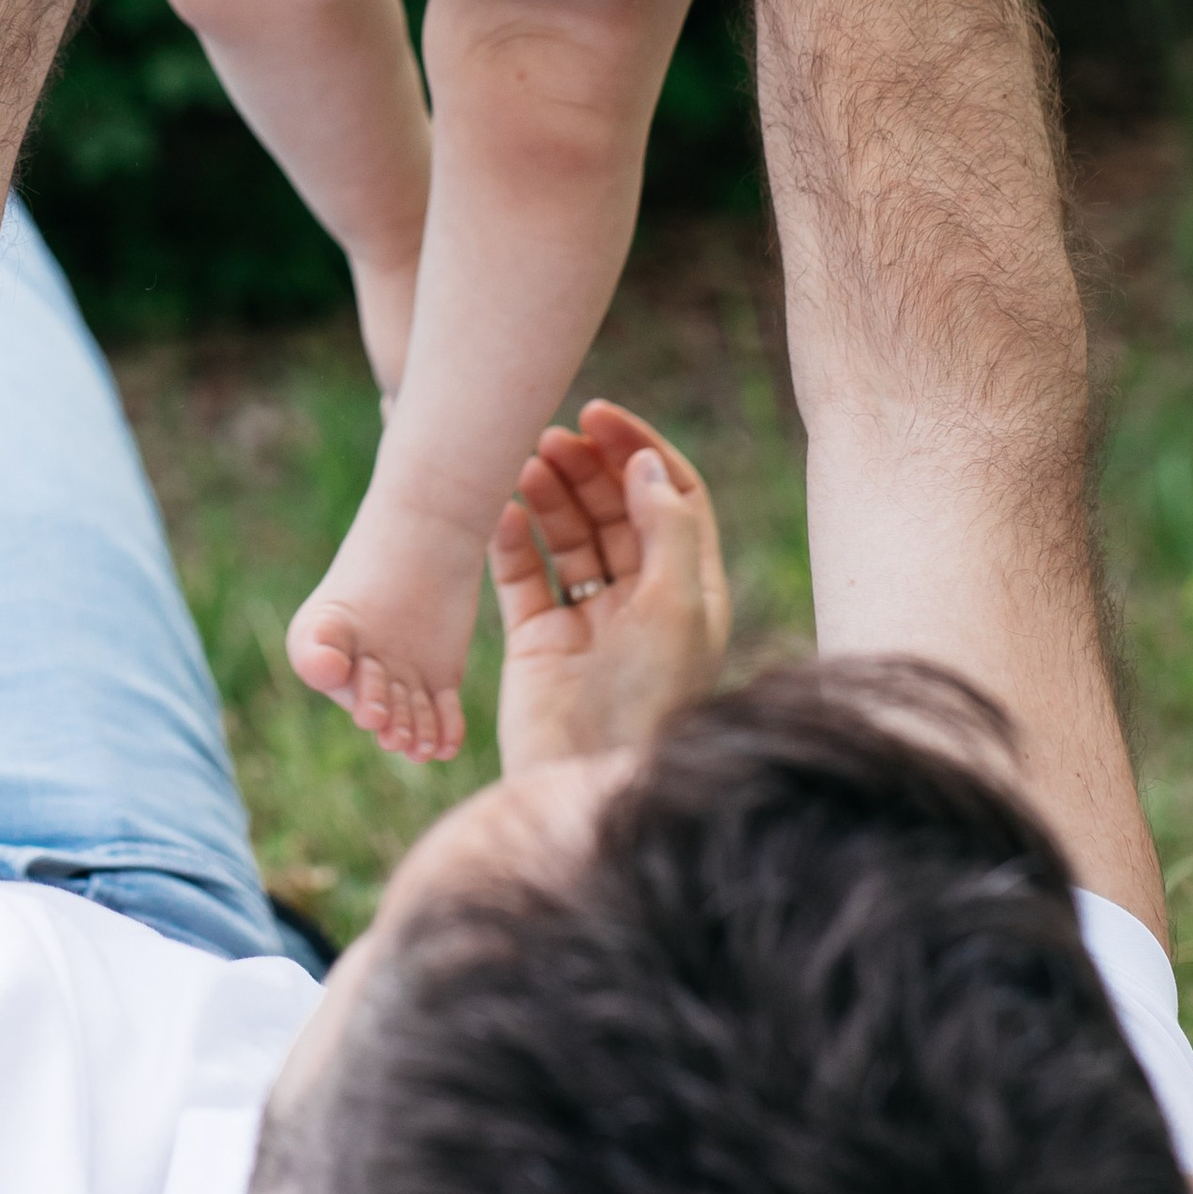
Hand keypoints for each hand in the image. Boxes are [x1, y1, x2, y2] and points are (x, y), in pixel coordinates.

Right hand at [490, 400, 731, 778]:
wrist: (585, 778)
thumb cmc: (648, 700)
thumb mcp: (676, 606)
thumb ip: (667, 528)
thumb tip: (645, 461)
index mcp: (689, 591)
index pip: (670, 497)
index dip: (638, 450)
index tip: (598, 415)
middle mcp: (641, 602)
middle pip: (617, 510)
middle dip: (588, 467)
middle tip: (552, 435)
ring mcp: (587, 621)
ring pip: (570, 536)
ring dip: (550, 494)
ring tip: (526, 460)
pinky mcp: (537, 641)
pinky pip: (523, 575)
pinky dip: (513, 538)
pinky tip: (503, 510)